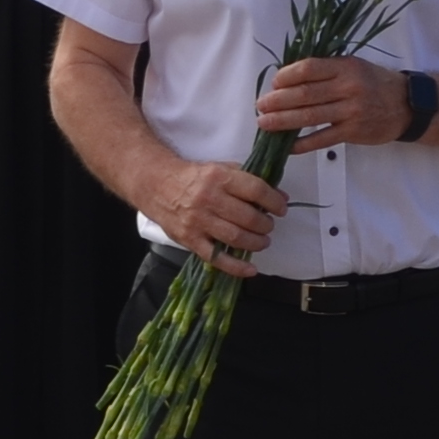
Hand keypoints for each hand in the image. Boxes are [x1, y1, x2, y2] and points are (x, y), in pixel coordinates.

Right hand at [147, 159, 285, 272]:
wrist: (158, 185)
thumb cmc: (194, 178)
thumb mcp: (221, 168)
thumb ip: (248, 180)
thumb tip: (278, 195)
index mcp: (219, 178)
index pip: (256, 190)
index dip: (274, 201)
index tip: (281, 207)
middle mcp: (209, 199)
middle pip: (248, 218)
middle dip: (266, 225)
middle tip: (268, 226)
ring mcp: (199, 222)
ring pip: (236, 238)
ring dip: (256, 243)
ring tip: (262, 241)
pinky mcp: (190, 240)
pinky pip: (216, 258)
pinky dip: (236, 267)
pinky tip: (251, 270)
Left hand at [255, 54, 398, 151]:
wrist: (406, 105)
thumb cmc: (374, 83)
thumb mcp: (354, 66)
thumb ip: (327, 70)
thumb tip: (288, 78)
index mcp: (345, 67)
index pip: (309, 69)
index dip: (287, 76)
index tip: (273, 83)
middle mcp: (348, 87)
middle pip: (305, 93)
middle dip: (278, 100)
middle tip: (260, 106)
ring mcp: (351, 111)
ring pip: (310, 116)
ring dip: (283, 121)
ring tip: (264, 123)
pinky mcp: (354, 132)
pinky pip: (323, 139)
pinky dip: (303, 143)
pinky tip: (288, 145)